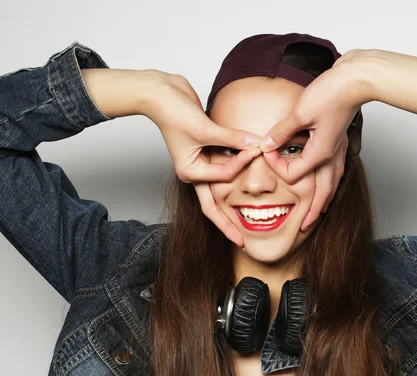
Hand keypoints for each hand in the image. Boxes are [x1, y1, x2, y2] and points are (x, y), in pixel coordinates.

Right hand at [144, 71, 262, 243]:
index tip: (256, 151)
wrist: (160, 93)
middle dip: (227, 224)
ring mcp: (200, 164)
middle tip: (241, 241)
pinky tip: (247, 178)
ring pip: (221, 187)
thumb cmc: (174, 111)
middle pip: (213, 205)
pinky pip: (224, 167)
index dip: (240, 164)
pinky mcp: (206, 153)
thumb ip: (232, 138)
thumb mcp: (204, 127)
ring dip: (233, 200)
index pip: (222, 176)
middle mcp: (195, 172)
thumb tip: (255, 145)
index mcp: (190, 172)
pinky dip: (236, 169)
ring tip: (245, 222)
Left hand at [257, 49, 375, 229]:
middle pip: (323, 193)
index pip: (293, 174)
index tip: (265, 152)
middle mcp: (332, 157)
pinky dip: (331, 182)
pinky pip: (337, 171)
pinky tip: (327, 182)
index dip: (276, 167)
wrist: (357, 79)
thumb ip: (281, 132)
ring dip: (325, 200)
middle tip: (304, 227)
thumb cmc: (331, 94)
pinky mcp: (342, 142)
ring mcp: (340, 151)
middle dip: (313, 212)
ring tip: (318, 212)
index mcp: (320, 154)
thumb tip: (266, 145)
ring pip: (333, 184)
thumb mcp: (300, 113)